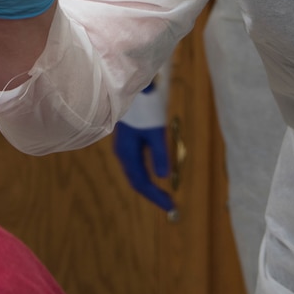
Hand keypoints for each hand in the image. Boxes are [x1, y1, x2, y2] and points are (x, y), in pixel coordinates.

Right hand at [112, 83, 173, 211]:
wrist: (128, 87)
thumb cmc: (145, 107)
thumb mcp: (156, 131)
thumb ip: (160, 153)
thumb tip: (164, 177)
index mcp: (128, 154)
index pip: (141, 183)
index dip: (155, 197)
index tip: (171, 206)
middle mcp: (123, 154)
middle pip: (137, 181)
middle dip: (153, 194)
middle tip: (170, 205)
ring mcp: (124, 148)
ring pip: (136, 174)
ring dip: (150, 186)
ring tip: (164, 195)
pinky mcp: (127, 143)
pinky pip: (136, 165)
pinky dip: (146, 174)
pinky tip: (155, 175)